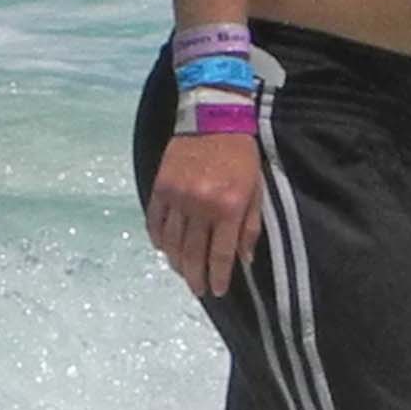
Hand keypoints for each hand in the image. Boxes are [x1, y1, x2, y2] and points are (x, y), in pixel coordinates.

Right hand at [148, 134, 263, 296]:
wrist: (212, 118)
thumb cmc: (241, 156)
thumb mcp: (255, 190)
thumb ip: (249, 226)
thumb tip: (244, 260)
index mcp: (228, 207)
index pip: (221, 254)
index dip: (218, 277)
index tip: (218, 291)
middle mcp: (201, 206)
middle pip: (194, 254)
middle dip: (196, 278)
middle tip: (198, 291)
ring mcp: (177, 197)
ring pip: (172, 242)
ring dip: (177, 263)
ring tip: (183, 273)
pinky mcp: (160, 187)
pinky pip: (155, 222)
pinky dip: (159, 239)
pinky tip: (164, 249)